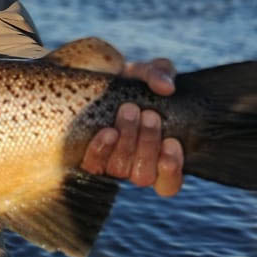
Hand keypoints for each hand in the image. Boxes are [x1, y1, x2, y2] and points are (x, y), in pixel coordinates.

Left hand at [80, 58, 184, 196]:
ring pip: (121, 170)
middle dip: (149, 143)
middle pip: (144, 175)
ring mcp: (107, 164)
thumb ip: (160, 73)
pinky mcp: (84, 158)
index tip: (172, 142)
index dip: (172, 170)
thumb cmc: (123, 81)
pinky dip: (102, 149)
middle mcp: (131, 165)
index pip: (168, 183)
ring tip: (129, 110)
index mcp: (154, 154)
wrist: (87, 78)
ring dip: (128, 142)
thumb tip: (166, 87)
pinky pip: (93, 167)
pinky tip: (108, 130)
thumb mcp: (145, 72)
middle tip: (148, 114)